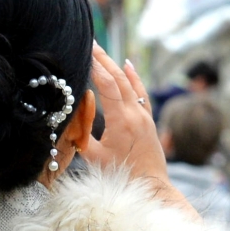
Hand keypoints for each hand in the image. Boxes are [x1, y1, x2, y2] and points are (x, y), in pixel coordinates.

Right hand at [86, 45, 189, 207]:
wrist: (150, 187)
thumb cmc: (119, 176)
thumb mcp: (92, 156)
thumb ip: (82, 130)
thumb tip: (79, 105)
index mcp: (122, 121)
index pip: (107, 85)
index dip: (95, 67)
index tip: (84, 51)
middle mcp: (136, 114)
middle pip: (119, 79)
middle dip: (103, 60)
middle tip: (90, 43)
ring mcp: (145, 116)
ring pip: (130, 84)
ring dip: (115, 66)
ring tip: (102, 51)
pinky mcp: (149, 121)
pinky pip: (140, 93)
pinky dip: (133, 78)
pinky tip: (127, 64)